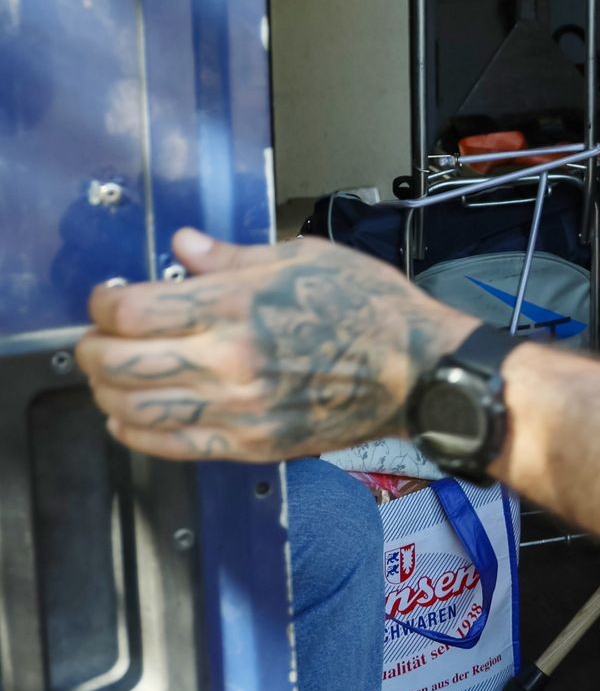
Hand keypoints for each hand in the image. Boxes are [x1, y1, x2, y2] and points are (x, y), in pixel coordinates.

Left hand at [77, 229, 477, 463]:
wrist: (418, 370)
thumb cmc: (371, 308)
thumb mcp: (305, 258)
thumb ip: (234, 256)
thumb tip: (184, 245)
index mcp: (240, 304)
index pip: (132, 310)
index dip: (103, 303)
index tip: (107, 299)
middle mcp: (230, 359)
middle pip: (119, 362)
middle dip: (91, 349)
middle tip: (95, 340)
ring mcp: (238, 408)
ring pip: (135, 408)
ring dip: (107, 391)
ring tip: (110, 375)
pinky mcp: (250, 444)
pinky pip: (171, 445)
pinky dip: (135, 431)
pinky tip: (130, 415)